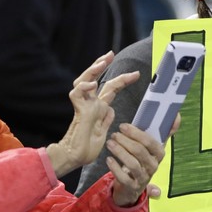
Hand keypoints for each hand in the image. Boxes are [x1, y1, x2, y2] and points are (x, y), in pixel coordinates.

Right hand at [46, 52, 139, 177]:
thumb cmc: (88, 148)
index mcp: (99, 108)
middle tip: (111, 54)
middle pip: (95, 79)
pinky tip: (91, 84)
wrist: (75, 157)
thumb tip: (111, 109)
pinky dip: (83, 87)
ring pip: (84, 81)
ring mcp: (84, 106)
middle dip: (102, 65)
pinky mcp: (78, 112)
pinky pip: (77, 94)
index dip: (122, 79)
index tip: (136, 74)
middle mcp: (91, 104)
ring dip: (93, 70)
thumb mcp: (104, 132)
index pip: (111, 88)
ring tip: (103, 62)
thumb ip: (106, 119)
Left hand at [105, 123, 167, 206]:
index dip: (136, 133)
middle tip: (115, 134)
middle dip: (125, 141)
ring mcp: (143, 177)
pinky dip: (115, 167)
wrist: (134, 186)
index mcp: (159, 154)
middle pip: (140, 151)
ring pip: (132, 163)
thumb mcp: (153, 148)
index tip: (123, 126)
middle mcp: (153, 166)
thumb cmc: (143, 160)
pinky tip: (108, 159)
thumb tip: (177, 115)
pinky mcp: (132, 186)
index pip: (151, 142)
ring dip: (119, 152)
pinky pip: (124, 177)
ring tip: (110, 143)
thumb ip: (164, 132)